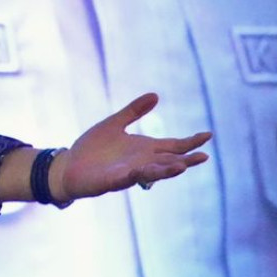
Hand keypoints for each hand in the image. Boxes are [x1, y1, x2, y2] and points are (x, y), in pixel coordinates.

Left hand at [53, 93, 211, 200]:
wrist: (69, 166)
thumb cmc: (93, 148)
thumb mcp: (114, 124)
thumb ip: (134, 111)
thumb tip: (156, 95)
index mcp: (145, 148)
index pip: (174, 145)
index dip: (190, 141)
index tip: (208, 135)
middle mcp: (142, 162)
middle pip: (170, 161)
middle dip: (186, 159)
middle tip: (204, 156)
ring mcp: (129, 173)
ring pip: (153, 172)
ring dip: (167, 170)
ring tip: (182, 166)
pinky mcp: (113, 180)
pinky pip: (128, 178)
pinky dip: (137, 174)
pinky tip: (142, 169)